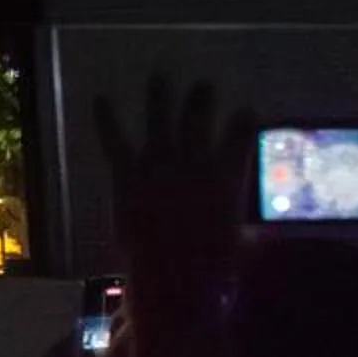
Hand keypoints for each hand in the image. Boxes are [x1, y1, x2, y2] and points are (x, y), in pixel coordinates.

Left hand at [96, 77, 246, 304]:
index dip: (243, 122)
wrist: (173, 280)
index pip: (239, 139)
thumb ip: (247, 235)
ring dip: (160, 98)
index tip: (246, 109)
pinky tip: (99, 99)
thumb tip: (258, 239)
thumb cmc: (212, 272)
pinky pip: (115, 142)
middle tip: (204, 85)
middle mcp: (194, 165)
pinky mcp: (128, 177)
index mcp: (226, 179)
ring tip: (160, 76)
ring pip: (160, 122)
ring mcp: (159, 168)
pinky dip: (105, 120)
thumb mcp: (240, 248)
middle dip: (201, 102)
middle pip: (198, 123)